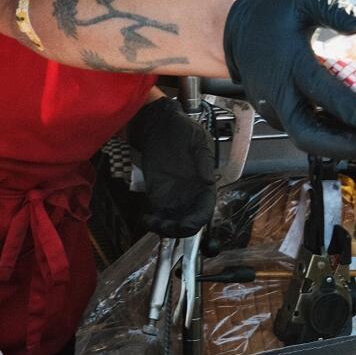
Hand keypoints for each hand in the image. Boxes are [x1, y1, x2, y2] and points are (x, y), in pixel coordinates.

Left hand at [128, 95, 216, 238]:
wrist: (158, 125)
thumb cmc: (181, 129)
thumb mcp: (197, 141)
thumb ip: (203, 161)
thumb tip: (209, 181)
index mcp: (204, 185)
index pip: (205, 210)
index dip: (198, 220)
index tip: (187, 224)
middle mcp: (190, 195)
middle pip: (189, 222)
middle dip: (179, 230)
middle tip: (167, 226)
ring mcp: (173, 197)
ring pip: (173, 223)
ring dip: (165, 229)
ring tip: (153, 223)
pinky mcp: (157, 195)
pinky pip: (158, 215)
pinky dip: (153, 223)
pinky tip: (146, 219)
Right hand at [223, 0, 355, 158]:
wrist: (238, 28)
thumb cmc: (274, 12)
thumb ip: (337, 10)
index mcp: (291, 64)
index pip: (324, 95)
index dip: (353, 113)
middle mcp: (279, 92)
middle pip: (309, 136)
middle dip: (345, 146)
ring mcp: (273, 108)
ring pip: (307, 139)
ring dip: (339, 144)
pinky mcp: (274, 115)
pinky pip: (303, 132)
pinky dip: (328, 136)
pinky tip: (352, 131)